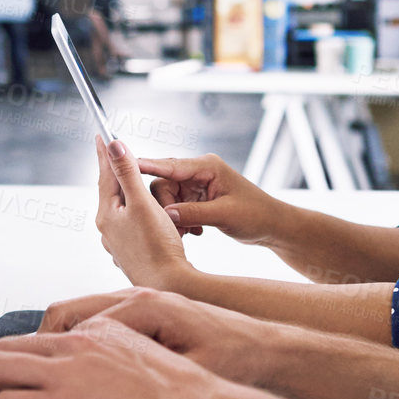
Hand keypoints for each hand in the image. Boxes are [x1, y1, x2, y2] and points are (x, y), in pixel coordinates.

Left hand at [0, 316, 213, 398]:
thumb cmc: (186, 398)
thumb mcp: (148, 361)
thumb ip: (116, 363)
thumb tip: (103, 386)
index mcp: (103, 330)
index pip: (43, 336)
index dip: (26, 364)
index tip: (26, 386)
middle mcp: (79, 343)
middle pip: (7, 347)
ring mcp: (66, 372)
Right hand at [45, 286, 277, 387]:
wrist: (270, 353)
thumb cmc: (237, 357)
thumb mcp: (184, 369)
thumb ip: (134, 367)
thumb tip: (90, 371)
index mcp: (142, 305)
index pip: (66, 322)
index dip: (41, 354)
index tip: (23, 382)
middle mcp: (138, 298)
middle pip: (66, 315)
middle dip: (40, 349)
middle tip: (22, 383)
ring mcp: (142, 307)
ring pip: (81, 321)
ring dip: (61, 348)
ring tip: (45, 383)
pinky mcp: (149, 320)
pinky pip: (101, 328)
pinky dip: (83, 349)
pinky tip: (82, 378)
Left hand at [95, 136, 196, 292]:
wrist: (168, 284)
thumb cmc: (157, 245)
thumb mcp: (142, 203)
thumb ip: (128, 173)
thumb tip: (113, 145)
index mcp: (107, 214)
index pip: (105, 175)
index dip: (105, 153)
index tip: (101, 134)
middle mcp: (108, 229)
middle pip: (111, 192)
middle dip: (114, 172)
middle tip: (112, 152)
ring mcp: (118, 242)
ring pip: (121, 209)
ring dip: (127, 193)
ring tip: (128, 180)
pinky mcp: (131, 252)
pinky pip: (131, 224)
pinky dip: (136, 212)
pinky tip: (143, 214)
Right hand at [136, 151, 277, 244]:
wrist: (272, 226)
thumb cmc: (256, 215)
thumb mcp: (225, 215)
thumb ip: (195, 213)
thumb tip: (167, 214)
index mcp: (207, 166)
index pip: (170, 165)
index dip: (146, 166)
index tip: (126, 165)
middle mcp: (199, 172)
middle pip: (163, 183)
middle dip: (163, 206)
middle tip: (174, 228)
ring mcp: (198, 185)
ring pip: (167, 197)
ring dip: (172, 216)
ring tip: (186, 233)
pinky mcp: (197, 198)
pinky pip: (176, 207)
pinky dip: (179, 220)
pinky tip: (192, 233)